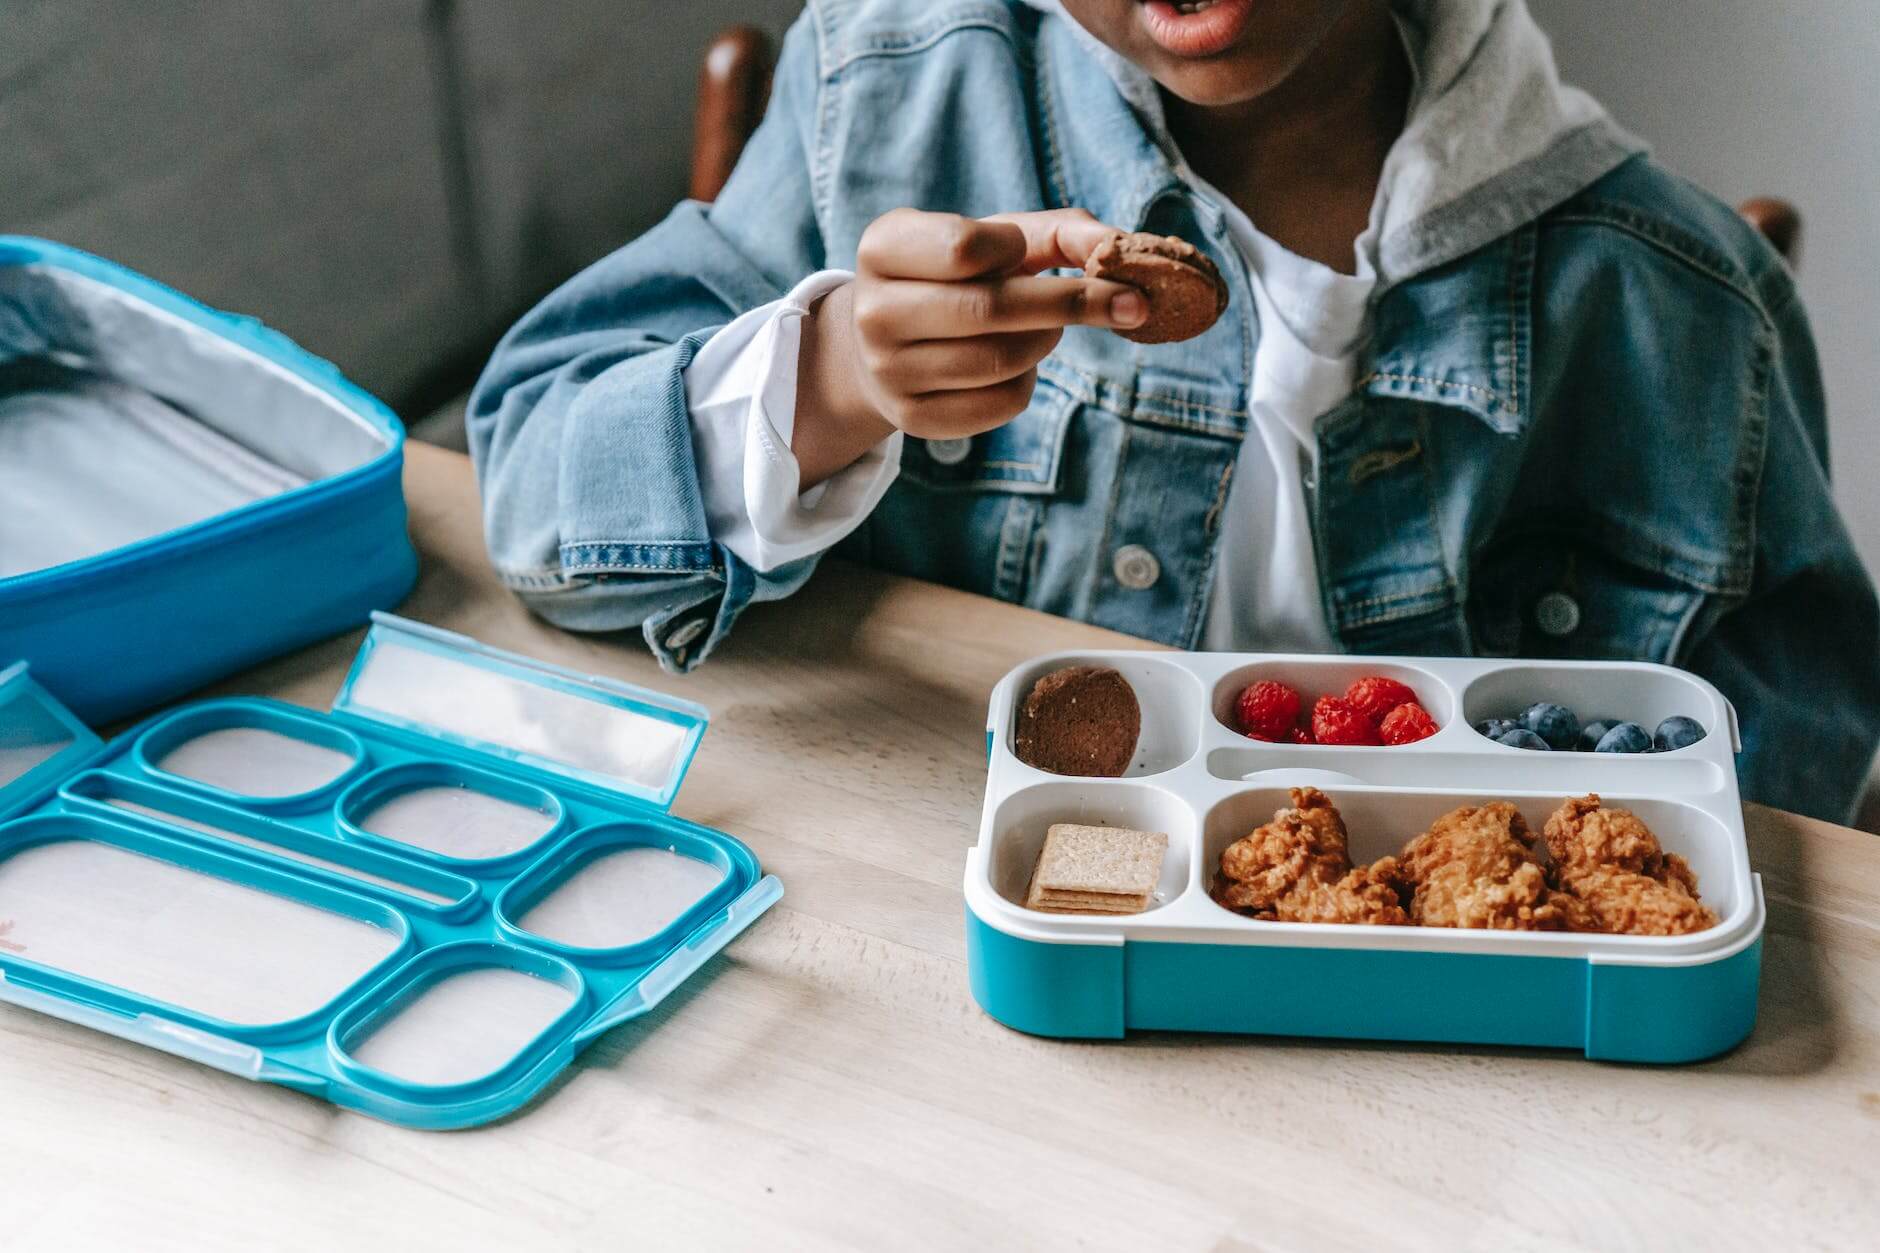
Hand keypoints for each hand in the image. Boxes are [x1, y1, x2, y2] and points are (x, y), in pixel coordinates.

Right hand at [793, 208, 1145, 487]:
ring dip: (1048, 340)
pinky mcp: (914, 419)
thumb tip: (1118, 246)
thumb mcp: (991, 239)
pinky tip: (1020, 362)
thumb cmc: (955, 276)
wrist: (883, 344)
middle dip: (1072, 303)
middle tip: (1129, 302)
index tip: (1030, 255)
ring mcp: (889, 371)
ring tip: (1050, 327)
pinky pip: (1000, 403)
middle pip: (991, 309)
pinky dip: (1029, 379)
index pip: (963, 247)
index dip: (1013, 249)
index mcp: (883, 248)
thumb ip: (1058, 232)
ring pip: (1001, 360)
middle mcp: (874, 312)